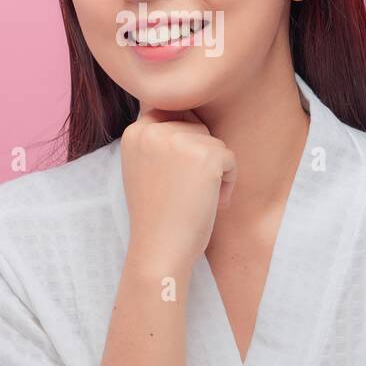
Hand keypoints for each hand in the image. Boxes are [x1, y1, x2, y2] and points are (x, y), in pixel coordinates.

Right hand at [119, 101, 236, 270]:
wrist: (160, 250)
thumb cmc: (157, 216)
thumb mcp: (144, 168)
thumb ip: (158, 141)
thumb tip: (189, 117)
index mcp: (135, 132)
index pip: (172, 115)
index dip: (182, 146)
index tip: (174, 179)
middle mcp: (154, 130)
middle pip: (196, 128)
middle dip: (200, 159)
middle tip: (185, 193)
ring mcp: (179, 141)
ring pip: (214, 143)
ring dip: (214, 172)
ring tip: (195, 199)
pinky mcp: (206, 155)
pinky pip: (230, 158)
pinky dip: (227, 184)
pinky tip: (210, 203)